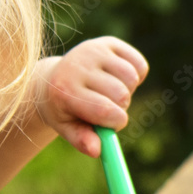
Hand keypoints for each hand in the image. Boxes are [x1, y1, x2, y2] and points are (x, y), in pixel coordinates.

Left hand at [34, 36, 148, 157]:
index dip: (116, 123)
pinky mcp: (108, 42)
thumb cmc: (62, 109)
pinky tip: (118, 78)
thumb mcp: (66, 128)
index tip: (109, 125)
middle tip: (105, 106)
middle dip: (120, 108)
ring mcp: (93, 50)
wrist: (53, 78)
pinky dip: (137, 76)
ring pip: (132, 78)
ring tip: (109, 92)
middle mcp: (78, 64)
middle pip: (122, 94)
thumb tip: (98, 151)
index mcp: (65, 89)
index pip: (105, 111)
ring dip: (128, 91)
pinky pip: (139, 64)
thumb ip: (81, 140)